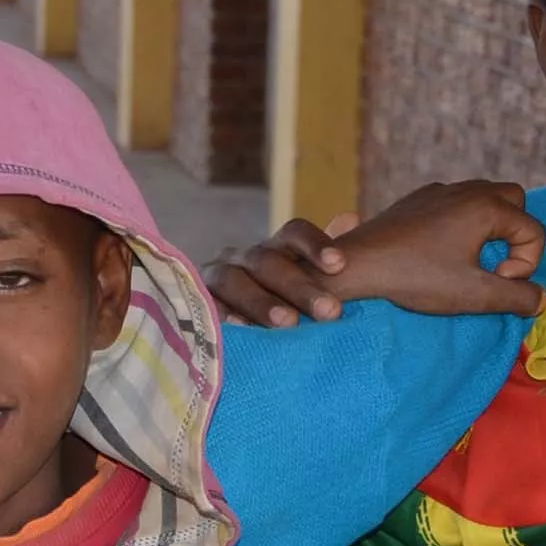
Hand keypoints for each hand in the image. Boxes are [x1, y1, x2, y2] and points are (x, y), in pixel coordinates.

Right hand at [209, 214, 362, 325]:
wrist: (235, 325)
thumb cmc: (282, 307)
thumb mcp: (307, 281)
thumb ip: (323, 256)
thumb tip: (349, 218)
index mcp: (274, 248)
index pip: (294, 233)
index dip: (315, 245)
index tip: (340, 264)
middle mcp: (242, 258)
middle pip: (267, 261)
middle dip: (299, 286)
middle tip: (330, 311)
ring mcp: (215, 279)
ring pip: (234, 281)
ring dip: (262, 301)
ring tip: (290, 323)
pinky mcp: (196, 303)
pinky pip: (206, 306)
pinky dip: (223, 315)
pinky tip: (242, 328)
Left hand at [313, 181, 545, 318]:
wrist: (355, 266)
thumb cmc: (415, 278)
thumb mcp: (474, 294)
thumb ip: (517, 297)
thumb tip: (542, 299)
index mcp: (486, 207)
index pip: (533, 230)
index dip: (526, 263)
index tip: (497, 282)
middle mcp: (466, 190)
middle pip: (514, 201)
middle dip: (515, 235)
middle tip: (493, 266)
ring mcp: (438, 192)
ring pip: (484, 199)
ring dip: (490, 229)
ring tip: (471, 262)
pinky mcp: (416, 201)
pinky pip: (455, 204)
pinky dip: (462, 224)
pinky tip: (442, 253)